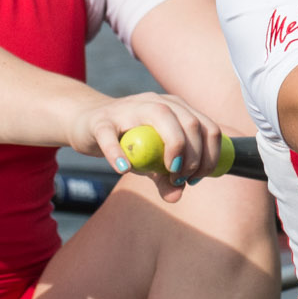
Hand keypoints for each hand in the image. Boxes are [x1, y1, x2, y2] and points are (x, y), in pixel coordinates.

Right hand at [71, 92, 221, 201]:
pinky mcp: (102, 120)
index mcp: (176, 108)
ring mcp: (129, 107)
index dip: (209, 155)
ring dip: (172, 149)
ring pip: (160, 116)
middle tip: (181, 179)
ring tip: (167, 174)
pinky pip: (112, 135)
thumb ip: (165, 178)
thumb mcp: (151, 161)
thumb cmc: (128, 142)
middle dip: (193, 157)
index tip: (197, 178)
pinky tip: (124, 169)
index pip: (206, 127)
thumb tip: (176, 196)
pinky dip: (119, 153)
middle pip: (189, 122)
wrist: (87, 124)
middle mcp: (157, 101)